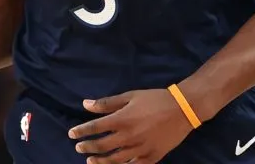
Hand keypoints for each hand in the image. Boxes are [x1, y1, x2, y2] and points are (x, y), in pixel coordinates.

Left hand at [68, 89, 193, 163]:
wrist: (183, 109)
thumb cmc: (154, 99)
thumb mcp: (130, 96)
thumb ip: (107, 103)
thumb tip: (85, 105)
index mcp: (122, 119)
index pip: (94, 128)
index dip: (81, 132)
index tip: (71, 134)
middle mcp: (128, 137)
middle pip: (101, 147)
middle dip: (87, 148)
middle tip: (79, 148)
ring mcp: (140, 149)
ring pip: (114, 161)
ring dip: (99, 162)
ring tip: (90, 161)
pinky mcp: (151, 157)